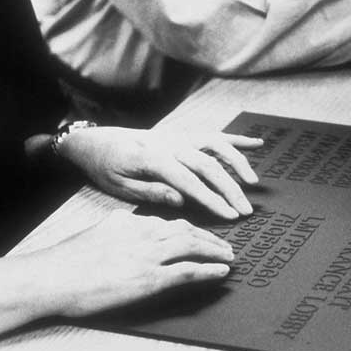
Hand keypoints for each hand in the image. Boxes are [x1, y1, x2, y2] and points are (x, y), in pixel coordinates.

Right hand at [34, 209, 233, 316]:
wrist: (55, 276)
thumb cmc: (70, 261)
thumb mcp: (100, 234)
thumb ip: (122, 233)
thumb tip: (133, 239)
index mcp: (130, 221)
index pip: (167, 221)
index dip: (189, 228)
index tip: (200, 234)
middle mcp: (143, 232)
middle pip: (186, 229)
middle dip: (209, 237)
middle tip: (225, 244)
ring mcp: (147, 254)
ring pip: (192, 245)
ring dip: (215, 250)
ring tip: (230, 255)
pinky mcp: (149, 278)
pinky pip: (188, 271)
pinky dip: (209, 270)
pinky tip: (222, 272)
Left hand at [57, 125, 262, 218]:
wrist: (94, 141)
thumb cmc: (105, 167)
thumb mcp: (118, 187)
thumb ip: (151, 191)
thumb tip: (182, 199)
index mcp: (151, 157)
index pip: (188, 180)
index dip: (211, 199)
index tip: (229, 216)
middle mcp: (168, 142)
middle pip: (207, 163)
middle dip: (229, 188)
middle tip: (245, 211)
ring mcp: (177, 136)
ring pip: (215, 145)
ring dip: (237, 161)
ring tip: (252, 183)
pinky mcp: (180, 135)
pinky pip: (212, 135)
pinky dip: (235, 138)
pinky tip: (256, 143)